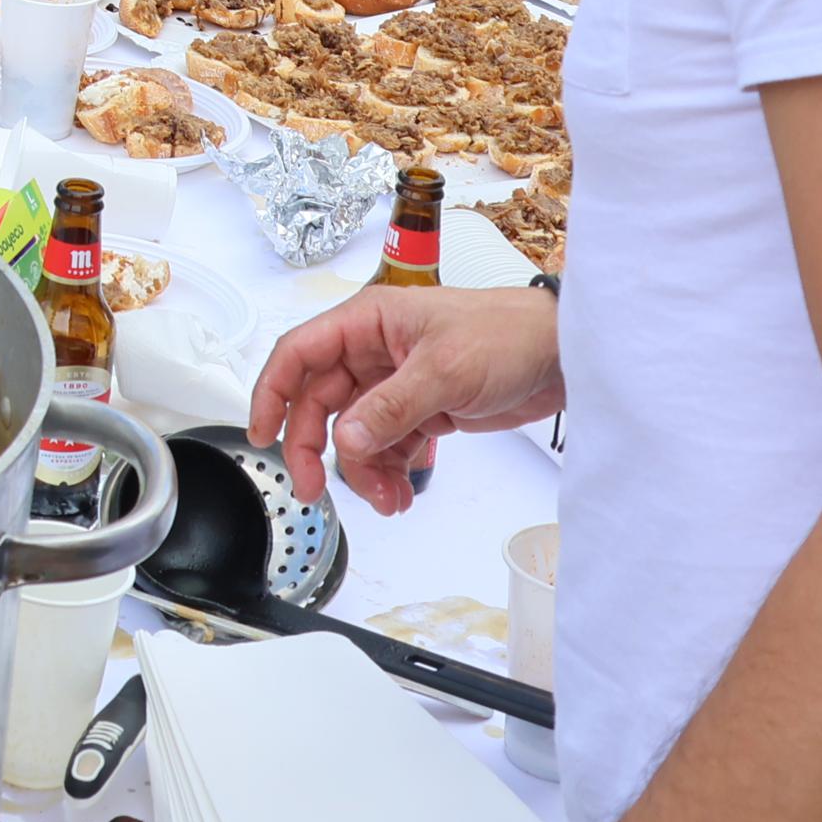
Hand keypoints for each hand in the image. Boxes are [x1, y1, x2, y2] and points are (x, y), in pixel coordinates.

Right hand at [247, 284, 563, 515]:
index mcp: (367, 322)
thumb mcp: (444, 370)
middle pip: (320, 402)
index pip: (298, 354)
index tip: (260, 434)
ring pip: (354, 433)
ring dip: (363, 470)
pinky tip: (403, 492)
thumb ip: (390, 408)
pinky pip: (387, 446)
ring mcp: (396, 382)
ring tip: (387, 499)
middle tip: (315, 488)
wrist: (561, 356)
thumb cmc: (507, 334)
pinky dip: (390, 473)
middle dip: (315, 448)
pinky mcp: (422, 410)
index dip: (271, 393)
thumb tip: (347, 442)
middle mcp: (373, 351)